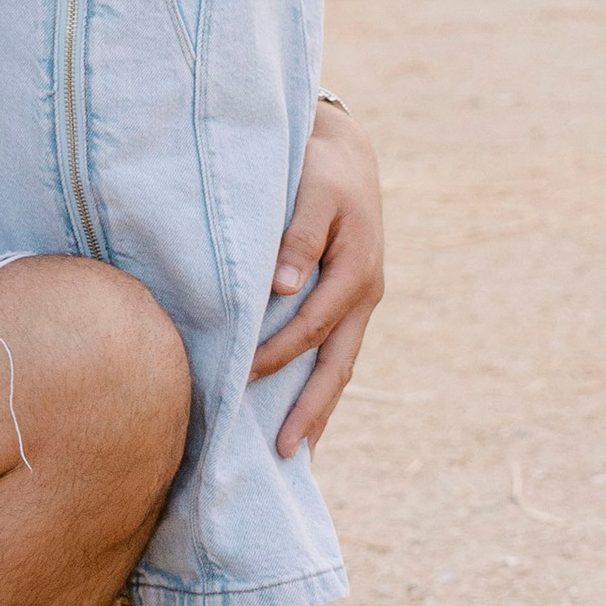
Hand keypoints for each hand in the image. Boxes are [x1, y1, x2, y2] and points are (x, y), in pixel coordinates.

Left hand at [251, 98, 383, 454]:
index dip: (278, 355)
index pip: (312, 326)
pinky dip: (318, 386)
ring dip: (318, 410)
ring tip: (295, 455)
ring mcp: (359, 302)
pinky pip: (333, 353)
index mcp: (356, 271)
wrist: (345, 148)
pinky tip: (299, 413)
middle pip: (336, 366)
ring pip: (338, 367)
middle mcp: (363, 294)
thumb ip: (300, 235)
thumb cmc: (320, 166)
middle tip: (285, 457)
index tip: (242, 379)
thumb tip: (282, 286)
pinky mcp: (346, 302)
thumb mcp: (314, 190)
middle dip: (312, 412)